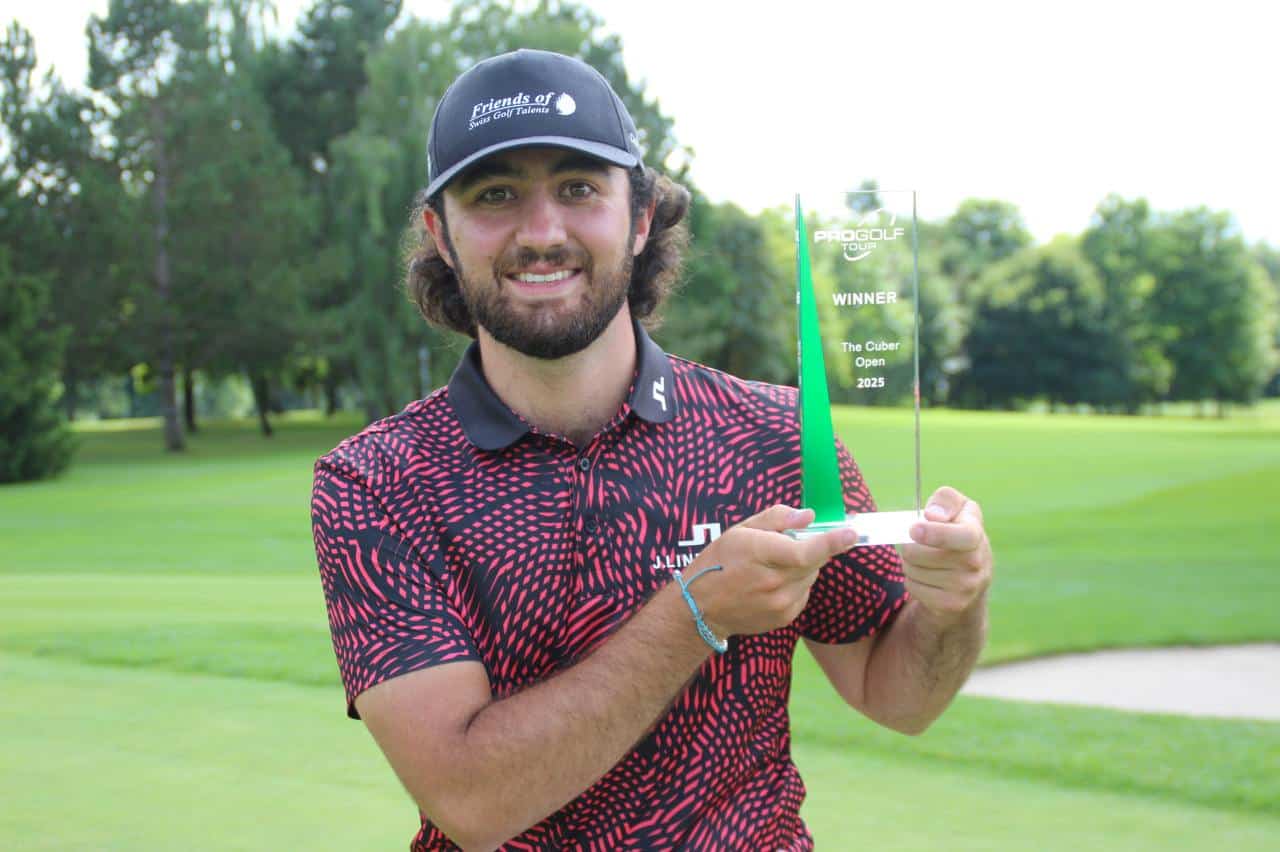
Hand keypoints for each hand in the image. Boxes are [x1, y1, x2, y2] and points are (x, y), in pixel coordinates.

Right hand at [684, 505, 856, 638]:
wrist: (702, 609)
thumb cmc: (718, 562)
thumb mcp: (740, 530)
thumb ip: (776, 519)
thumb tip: (808, 516)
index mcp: (762, 555)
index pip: (807, 550)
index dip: (833, 541)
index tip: (852, 532)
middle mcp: (776, 583)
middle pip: (814, 561)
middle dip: (811, 548)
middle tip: (786, 544)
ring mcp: (782, 603)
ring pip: (810, 576)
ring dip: (802, 566)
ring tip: (772, 566)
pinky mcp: (785, 617)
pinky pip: (804, 592)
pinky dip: (796, 582)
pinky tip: (772, 583)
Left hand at [898, 486, 992, 628]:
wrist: (970, 582)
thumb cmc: (955, 534)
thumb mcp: (956, 509)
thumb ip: (946, 500)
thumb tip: (933, 515)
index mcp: (977, 533)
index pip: (964, 536)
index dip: (936, 533)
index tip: (914, 529)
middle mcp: (978, 562)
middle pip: (921, 554)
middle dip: (910, 546)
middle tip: (916, 544)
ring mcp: (967, 587)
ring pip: (913, 570)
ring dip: (909, 563)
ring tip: (924, 561)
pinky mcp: (953, 605)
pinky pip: (913, 587)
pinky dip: (912, 580)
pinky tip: (927, 578)